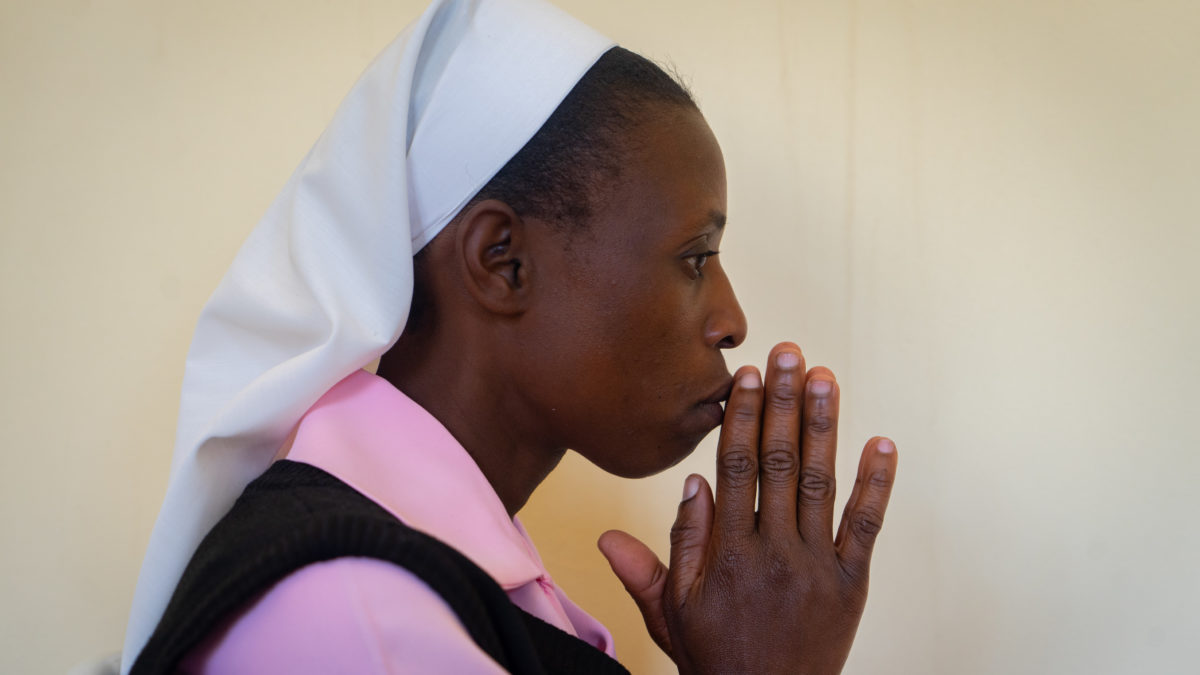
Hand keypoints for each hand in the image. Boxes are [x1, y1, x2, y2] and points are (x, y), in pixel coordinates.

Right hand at [599, 343, 897, 673]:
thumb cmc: (715, 656)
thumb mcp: (673, 608)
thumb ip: (668, 550)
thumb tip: (685, 484)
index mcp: (726, 553)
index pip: (733, 468)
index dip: (741, 417)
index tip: (747, 376)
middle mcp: (773, 551)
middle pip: (777, 462)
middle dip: (783, 403)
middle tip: (788, 353)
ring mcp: (816, 565)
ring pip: (820, 483)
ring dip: (823, 427)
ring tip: (825, 378)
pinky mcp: (851, 583)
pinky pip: (866, 526)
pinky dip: (877, 484)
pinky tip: (882, 443)